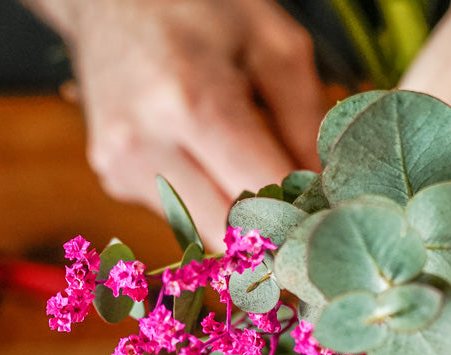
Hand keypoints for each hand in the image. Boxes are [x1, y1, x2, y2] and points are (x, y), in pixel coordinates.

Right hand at [29, 0, 324, 231]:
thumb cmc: (201, 7)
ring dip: (241, 216)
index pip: (266, 197)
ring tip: (252, 163)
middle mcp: (147, 146)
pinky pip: (180, 213)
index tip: (338, 208)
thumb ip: (309, 123)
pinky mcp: (112, 178)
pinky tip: (210, 155)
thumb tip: (330, 193)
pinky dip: (208, 198)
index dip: (309, 211)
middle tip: (307, 205)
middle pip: (233, 235)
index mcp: (195, 106)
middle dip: (275, 228)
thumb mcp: (275, 45)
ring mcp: (121, 167)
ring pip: (206, 233)